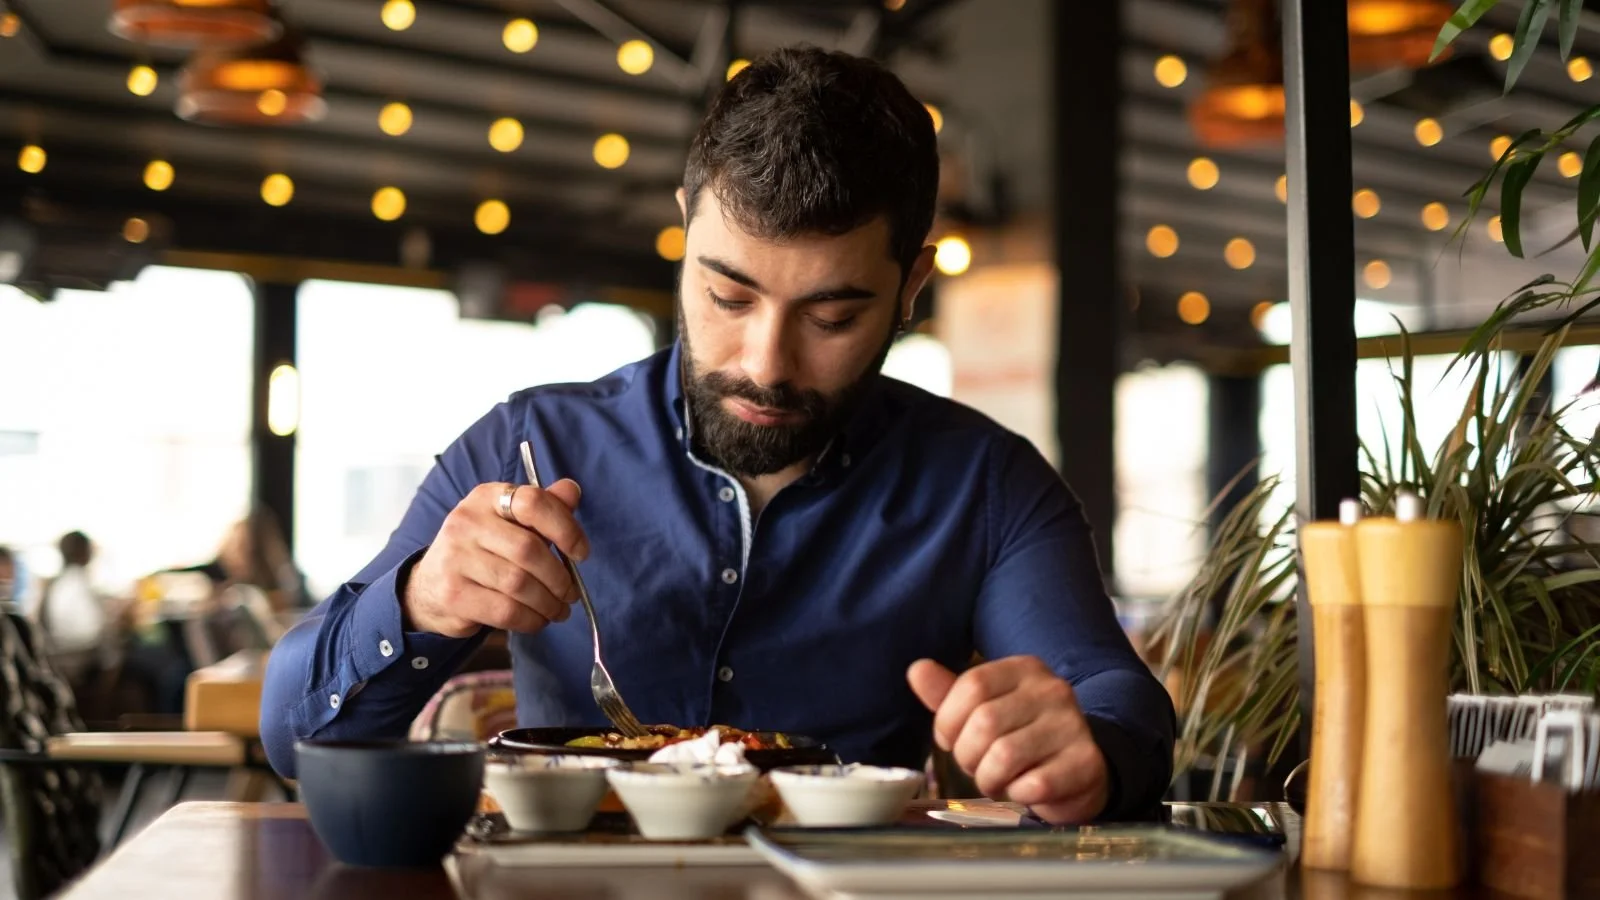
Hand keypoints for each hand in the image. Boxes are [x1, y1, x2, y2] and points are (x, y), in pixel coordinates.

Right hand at [402, 480, 587, 637]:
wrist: (430, 587)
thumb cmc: (483, 551)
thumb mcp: (511, 523)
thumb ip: (544, 508)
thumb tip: (572, 490)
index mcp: (486, 497)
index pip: (533, 502)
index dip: (565, 528)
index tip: (581, 553)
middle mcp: (466, 521)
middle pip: (529, 549)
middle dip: (559, 577)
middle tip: (570, 593)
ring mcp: (455, 558)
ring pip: (519, 584)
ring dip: (548, 603)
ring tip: (558, 609)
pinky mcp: (452, 594)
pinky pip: (505, 611)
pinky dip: (531, 620)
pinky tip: (538, 620)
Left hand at [908, 656, 1108, 823]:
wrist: (1081, 770)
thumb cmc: (1021, 738)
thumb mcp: (983, 710)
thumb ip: (948, 693)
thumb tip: (917, 670)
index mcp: (1024, 669)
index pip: (971, 686)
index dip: (949, 721)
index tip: (951, 739)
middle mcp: (1052, 690)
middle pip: (984, 722)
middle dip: (968, 755)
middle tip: (978, 766)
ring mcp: (1073, 725)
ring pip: (1004, 756)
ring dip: (990, 779)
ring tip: (999, 780)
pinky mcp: (1086, 762)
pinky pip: (1033, 785)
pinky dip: (1018, 794)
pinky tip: (1025, 790)